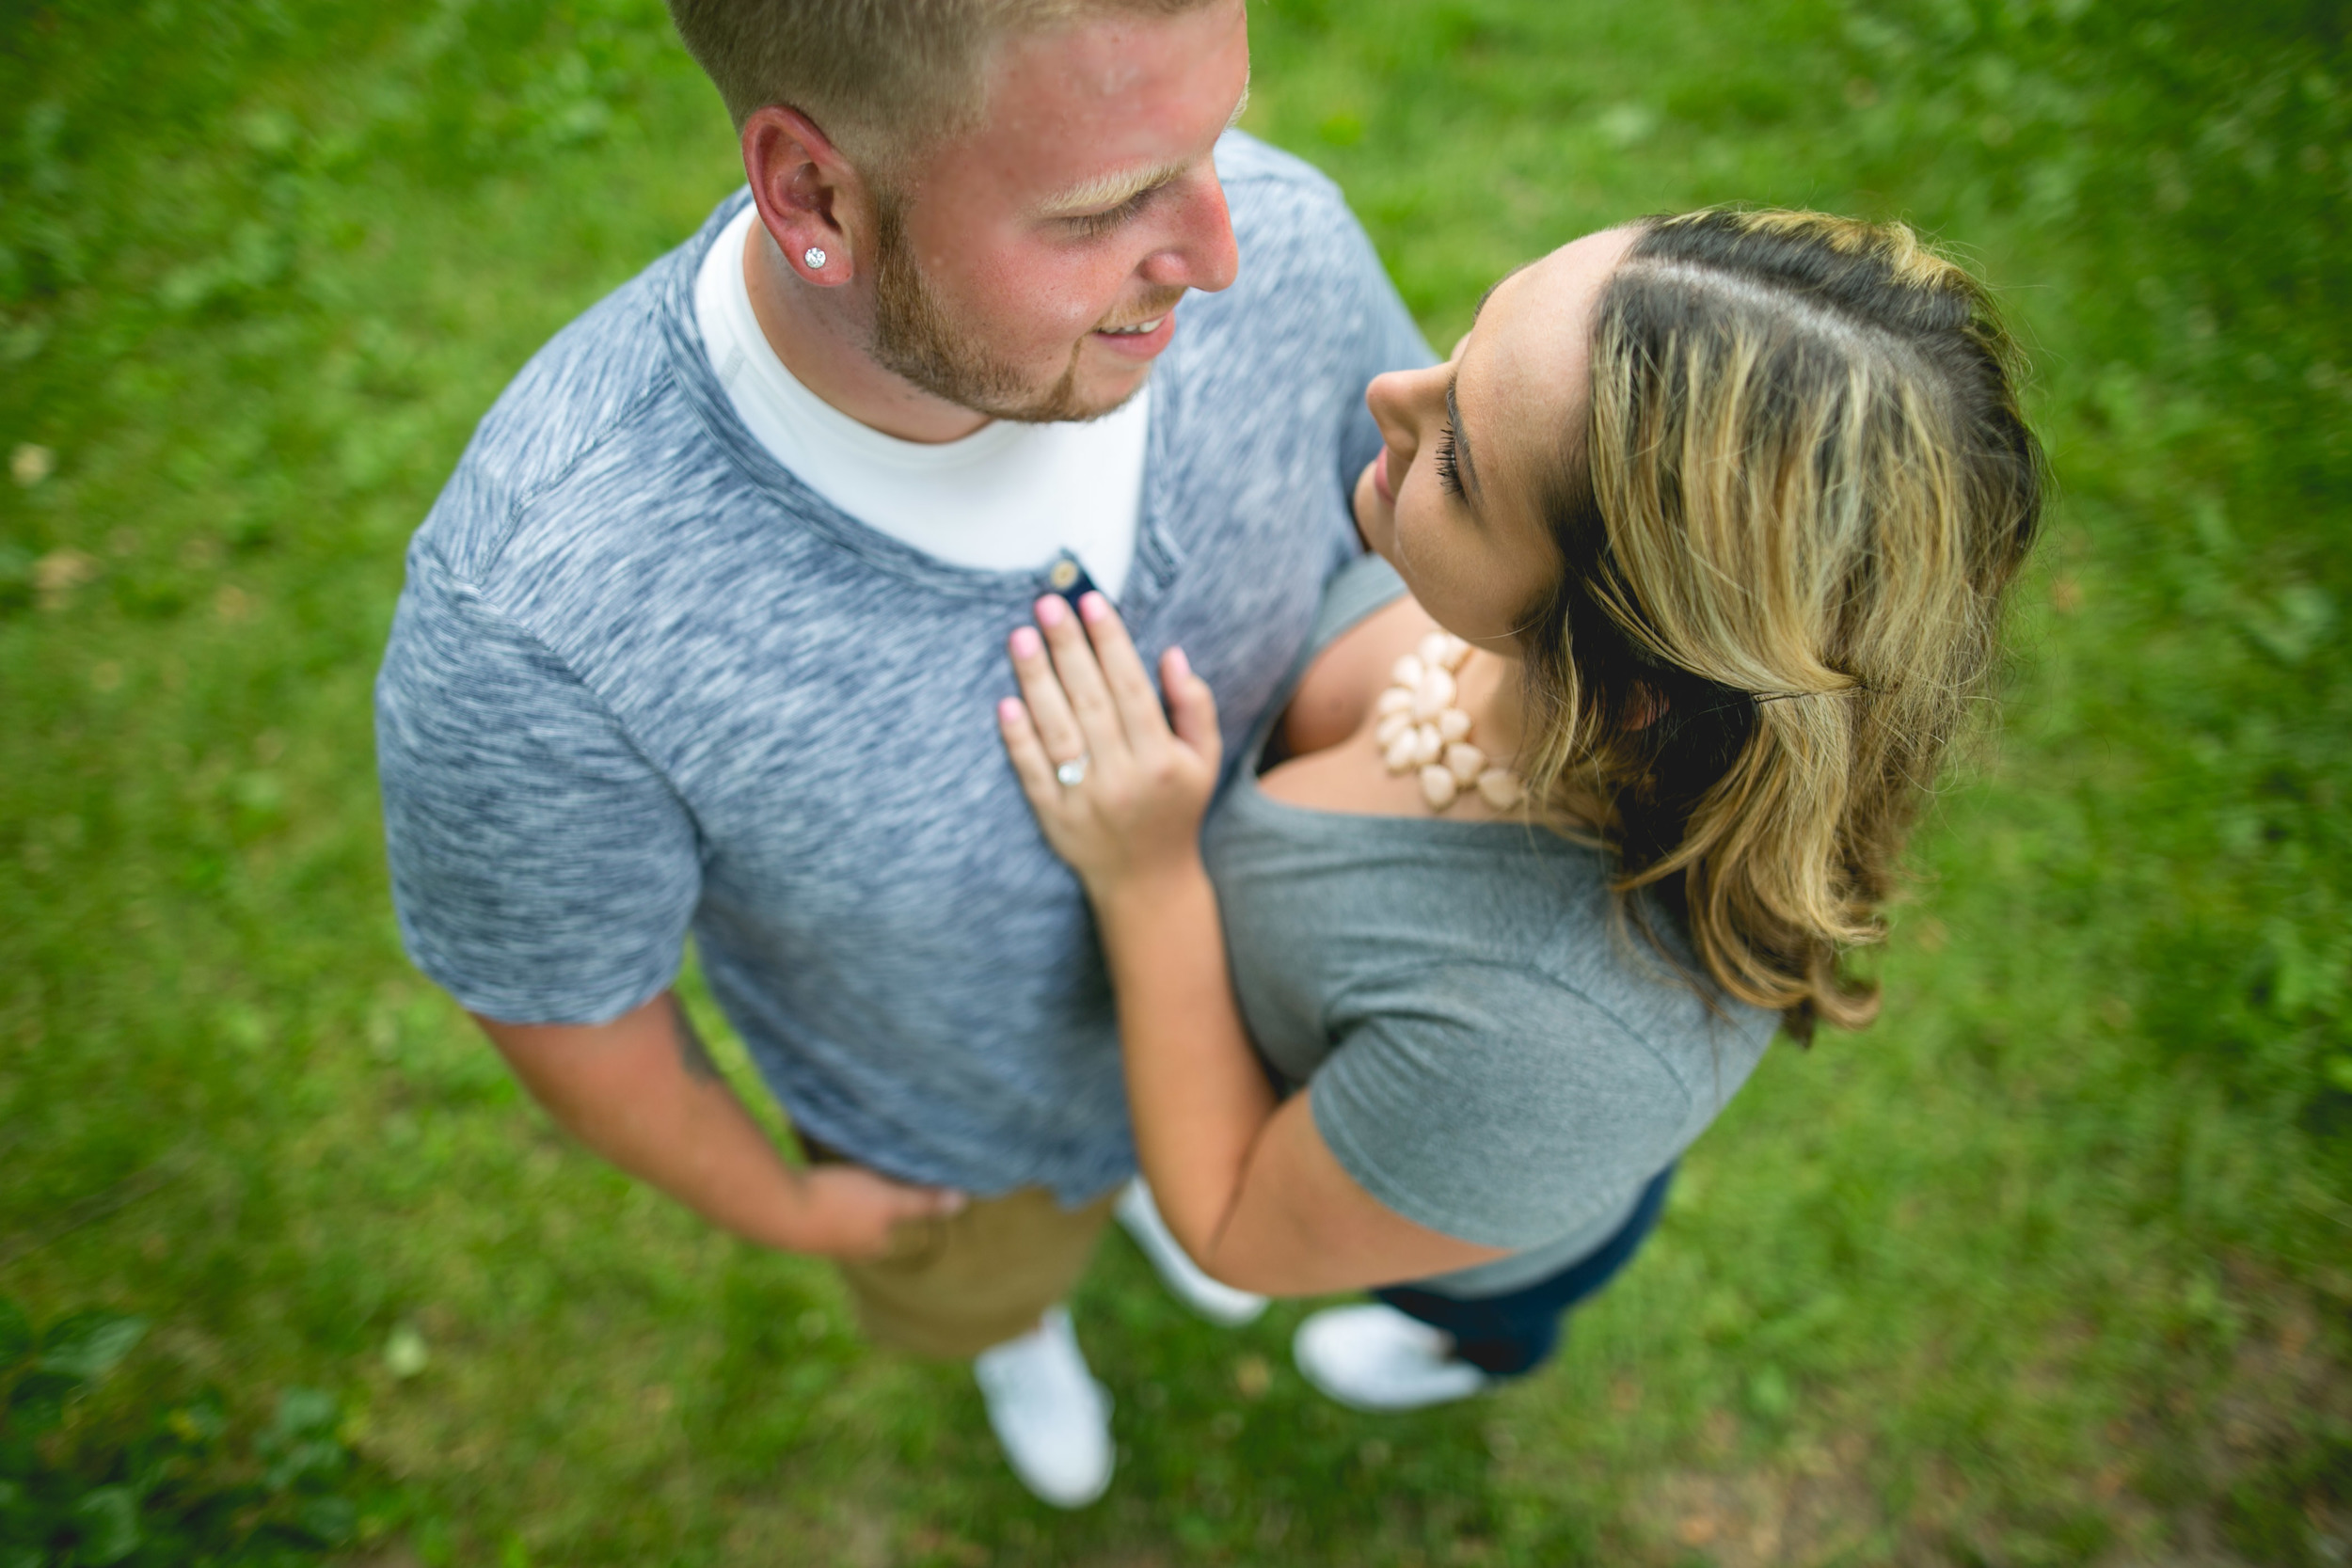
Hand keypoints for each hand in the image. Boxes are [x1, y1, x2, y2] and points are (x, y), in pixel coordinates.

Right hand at [786, 1163, 967, 1261]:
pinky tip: (825, 1173)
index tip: (904, 1189)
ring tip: (854, 1174)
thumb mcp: (888, 1200)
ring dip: (850, 1196)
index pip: (896, 1229)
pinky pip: (822, 1202)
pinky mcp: (796, 1214)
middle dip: (875, 1206)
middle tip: (880, 1178)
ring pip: (845, 1214)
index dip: (901, 1208)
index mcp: (870, 1245)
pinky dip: (828, 1190)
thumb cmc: (838, 1205)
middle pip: (870, 1224)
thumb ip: (922, 1203)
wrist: (776, 1207)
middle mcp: (846, 1246)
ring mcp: (818, 1234)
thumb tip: (961, 1203)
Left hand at [999, 591, 1221, 893]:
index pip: (1132, 689)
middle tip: (1048, 604)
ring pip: (1057, 730)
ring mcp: (1085, 798)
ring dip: (1037, 681)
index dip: (1111, 643)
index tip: (1092, 602)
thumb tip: (1172, 655)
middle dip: (1068, 648)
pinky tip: (1006, 701)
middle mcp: (1123, 777)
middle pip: (1091, 701)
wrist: (1147, 880)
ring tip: (1021, 636)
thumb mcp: (1204, 760)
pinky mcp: (1054, 817)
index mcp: (1162, 759)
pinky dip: (1017, 737)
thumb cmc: (1175, 807)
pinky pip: (1032, 771)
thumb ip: (1195, 708)